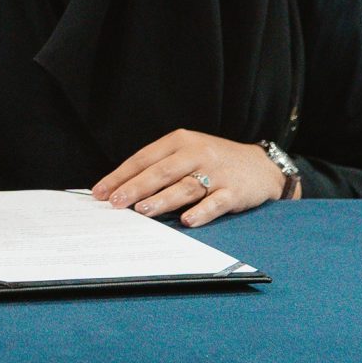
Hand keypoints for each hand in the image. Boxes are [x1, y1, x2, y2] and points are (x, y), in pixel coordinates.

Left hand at [92, 130, 292, 227]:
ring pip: (186, 186)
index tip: (100, 192)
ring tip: (143, 210)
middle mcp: (197, 153)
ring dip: (163, 199)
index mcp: (180, 141)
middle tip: (115, 202)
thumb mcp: (187, 153)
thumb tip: (122, 189)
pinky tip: (187, 221)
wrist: (261, 166)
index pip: (144, 158)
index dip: (121, 175)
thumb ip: (159, 166)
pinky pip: (216, 202)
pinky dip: (202, 212)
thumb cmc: (214, 161)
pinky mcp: (234, 191)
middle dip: (135, 187)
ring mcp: (217, 172)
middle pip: (162, 171)